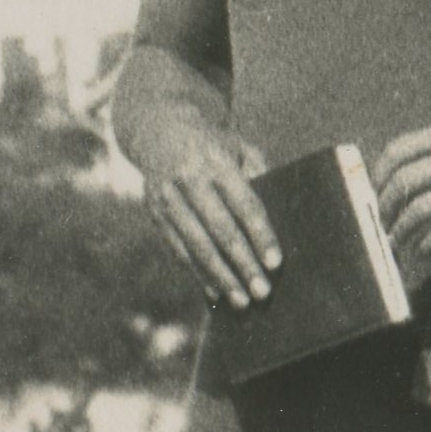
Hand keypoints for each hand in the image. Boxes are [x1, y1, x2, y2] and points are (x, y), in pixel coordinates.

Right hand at [135, 106, 282, 309]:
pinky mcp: (155, 214)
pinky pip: (179, 250)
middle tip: (262, 292)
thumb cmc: (212, 143)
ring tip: (242, 301)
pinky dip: (198, 274)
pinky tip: (215, 292)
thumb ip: (257, 175)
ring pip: (197, 246)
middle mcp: (188, 179)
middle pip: (221, 230)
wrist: (158, 130)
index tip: (275, 263)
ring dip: (221, 277)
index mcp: (215, 160)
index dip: (261, 234)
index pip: (243, 203)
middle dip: (243, 264)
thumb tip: (275, 218)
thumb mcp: (237, 147)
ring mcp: (168, 198)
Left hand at [374, 121, 430, 288]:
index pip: (397, 151)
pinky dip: (427, 244)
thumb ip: (426, 159)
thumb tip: (377, 189)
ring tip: (398, 243)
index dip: (378, 178)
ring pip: (420, 208)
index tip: (373, 198)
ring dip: (402, 231)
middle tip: (383, 227)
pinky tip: (423, 250)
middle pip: (405, 182)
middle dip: (386, 210)